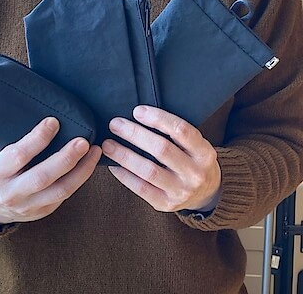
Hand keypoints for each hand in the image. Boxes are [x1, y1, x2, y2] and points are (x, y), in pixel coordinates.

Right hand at [0, 117, 100, 224]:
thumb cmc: (1, 172)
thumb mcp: (1, 157)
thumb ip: (23, 146)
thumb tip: (53, 122)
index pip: (19, 155)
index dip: (38, 138)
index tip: (54, 121)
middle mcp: (13, 193)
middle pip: (43, 177)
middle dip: (66, 158)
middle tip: (83, 141)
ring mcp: (29, 206)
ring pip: (61, 190)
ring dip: (82, 170)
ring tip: (94, 151)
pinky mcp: (44, 212)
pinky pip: (66, 195)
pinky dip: (80, 178)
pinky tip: (88, 163)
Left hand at [102, 106, 220, 211]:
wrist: (206, 193)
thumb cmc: (193, 161)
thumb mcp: (196, 145)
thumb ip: (175, 133)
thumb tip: (139, 115)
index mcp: (204, 152)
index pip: (181, 130)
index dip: (158, 118)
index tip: (137, 111)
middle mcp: (195, 173)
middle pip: (161, 149)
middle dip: (134, 134)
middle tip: (115, 124)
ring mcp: (181, 191)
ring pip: (148, 170)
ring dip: (124, 155)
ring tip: (108, 144)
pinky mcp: (166, 204)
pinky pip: (141, 188)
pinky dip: (124, 175)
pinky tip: (113, 165)